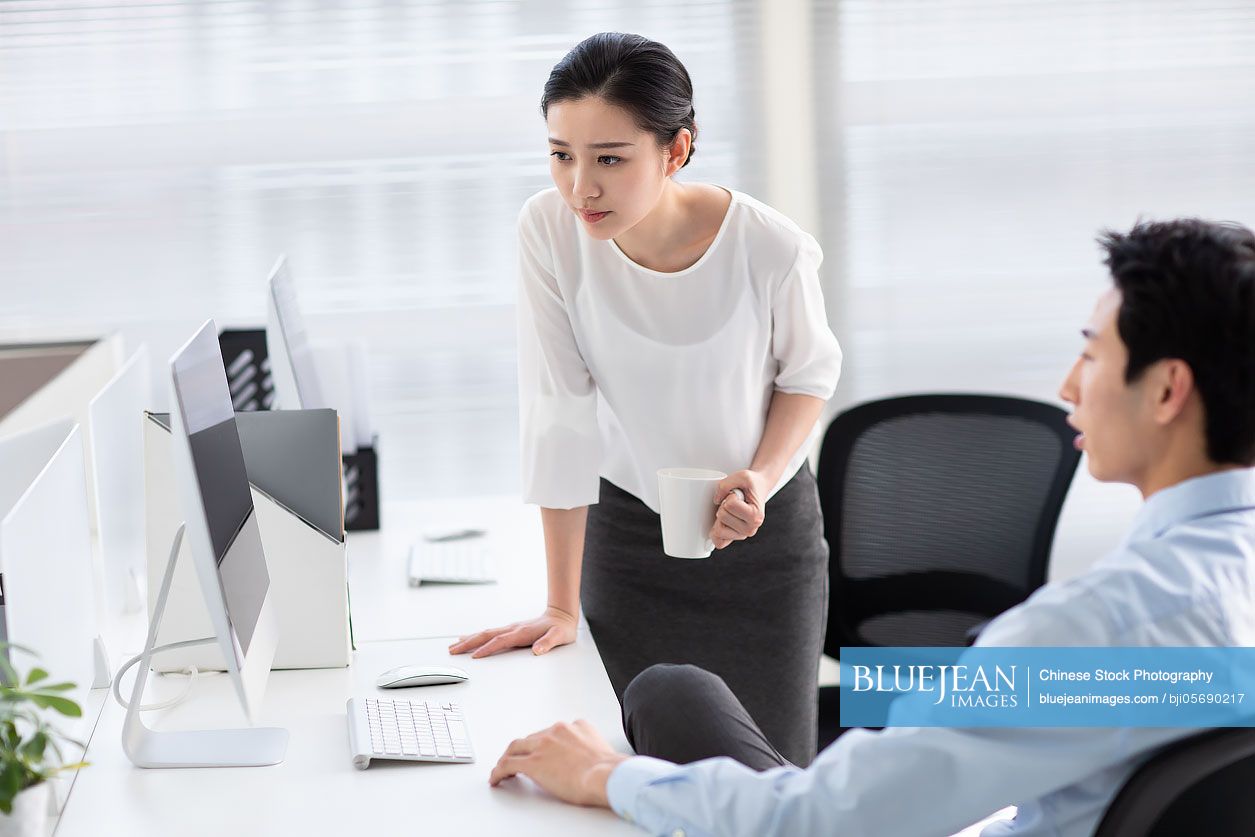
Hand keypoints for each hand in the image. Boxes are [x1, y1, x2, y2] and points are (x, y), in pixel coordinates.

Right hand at [447, 606, 577, 657]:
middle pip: (486, 635)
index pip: (500, 641)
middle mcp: (513, 629)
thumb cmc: (561, 629)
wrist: (562, 616)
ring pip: (485, 633)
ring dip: (469, 639)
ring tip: (454, 645)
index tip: (474, 656)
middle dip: (469, 643)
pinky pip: (490, 634)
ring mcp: (511, 628)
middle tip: (452, 650)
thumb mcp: (559, 637)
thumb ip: (548, 643)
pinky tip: (469, 639)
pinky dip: (477, 637)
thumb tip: (537, 650)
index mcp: (522, 632)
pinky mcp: (511, 630)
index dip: (487, 648)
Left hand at [489, 719, 627, 806]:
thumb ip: (590, 746)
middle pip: (530, 738)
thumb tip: (592, 759)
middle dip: (522, 749)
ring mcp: (542, 746)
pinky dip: (499, 771)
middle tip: (517, 759)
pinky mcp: (533, 763)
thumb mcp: (601, 747)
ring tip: (502, 769)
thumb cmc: (608, 768)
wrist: (606, 774)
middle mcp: (556, 732)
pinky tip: (496, 778)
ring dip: (508, 758)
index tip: (541, 751)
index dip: (542, 743)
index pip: (551, 732)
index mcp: (574, 727)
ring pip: (515, 748)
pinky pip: (508, 764)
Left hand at [710, 469, 768, 548]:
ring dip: (721, 517)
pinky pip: (719, 542)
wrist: (758, 488)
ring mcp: (742, 535)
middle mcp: (751, 528)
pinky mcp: (734, 538)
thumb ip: (726, 484)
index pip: (730, 505)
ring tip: (732, 511)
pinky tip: (722, 522)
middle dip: (724, 506)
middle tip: (735, 502)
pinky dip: (716, 533)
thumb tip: (716, 500)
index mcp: (755, 515)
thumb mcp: (741, 476)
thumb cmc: (751, 484)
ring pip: (718, 530)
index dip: (730, 496)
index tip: (739, 495)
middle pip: (722, 516)